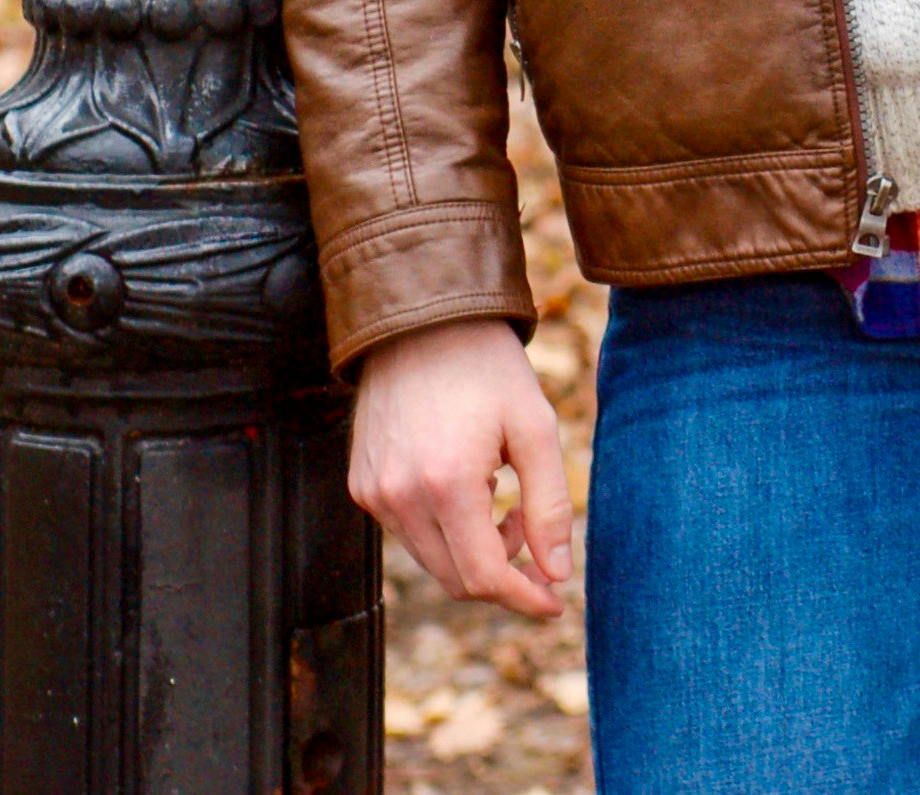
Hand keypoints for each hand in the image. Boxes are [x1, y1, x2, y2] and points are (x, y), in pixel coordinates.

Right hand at [350, 317, 572, 616]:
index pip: (483, 577)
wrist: (422, 318)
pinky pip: (408, 533)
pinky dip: (444, 531)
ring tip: (503, 501)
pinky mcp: (362, 484)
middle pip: (455, 579)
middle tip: (536, 546)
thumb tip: (558, 573)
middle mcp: (399, 497)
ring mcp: (374, 493)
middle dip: (503, 576)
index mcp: (446, 484)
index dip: (523, 598)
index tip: (555, 602)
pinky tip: (468, 487)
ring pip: (430, 561)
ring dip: (473, 552)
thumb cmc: (486, 366)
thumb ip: (548, 505)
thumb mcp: (534, 425)